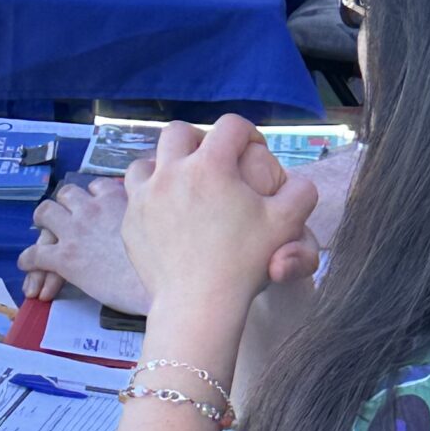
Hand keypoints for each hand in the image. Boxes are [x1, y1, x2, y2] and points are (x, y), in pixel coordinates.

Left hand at [19, 177, 148, 315]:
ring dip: (42, 221)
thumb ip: (145, 210)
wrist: (157, 286)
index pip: (95, 187)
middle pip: (67, 193)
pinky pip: (35, 253)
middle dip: (63, 204)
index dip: (91, 197)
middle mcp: (92, 209)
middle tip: (63, 217)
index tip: (92, 204)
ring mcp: (75, 232)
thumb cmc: (166, 257)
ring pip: (45, 212)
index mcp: (117, 198)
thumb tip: (152, 202)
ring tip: (41, 230)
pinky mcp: (64, 258)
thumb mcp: (157, 221)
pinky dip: (28, 259)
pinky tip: (25, 264)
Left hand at [120, 118, 317, 323]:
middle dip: (199, 140)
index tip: (253, 150)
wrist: (199, 304)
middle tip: (214, 162)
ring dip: (165, 166)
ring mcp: (144, 196)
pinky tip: (166, 214)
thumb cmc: (245, 263)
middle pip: (179, 133)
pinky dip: (149, 197)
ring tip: (182, 185)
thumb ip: (300, 193)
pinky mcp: (129, 221)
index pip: (230, 126)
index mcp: (210, 165)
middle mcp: (171, 172)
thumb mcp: (286, 224)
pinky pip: (134, 196)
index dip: (247, 133)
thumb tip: (298, 180)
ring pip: (147, 161)